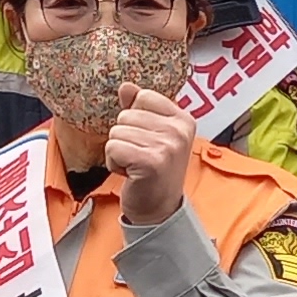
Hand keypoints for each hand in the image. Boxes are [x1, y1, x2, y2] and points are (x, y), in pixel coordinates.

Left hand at [107, 84, 196, 225]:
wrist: (159, 210)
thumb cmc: (154, 171)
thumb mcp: (153, 135)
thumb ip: (140, 108)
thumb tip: (126, 86)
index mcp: (183, 119)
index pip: (143, 97)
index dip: (135, 119)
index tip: (146, 140)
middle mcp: (179, 130)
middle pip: (125, 115)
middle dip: (124, 138)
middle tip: (140, 157)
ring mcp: (167, 146)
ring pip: (116, 132)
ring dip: (118, 152)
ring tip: (135, 166)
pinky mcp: (151, 161)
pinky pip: (113, 148)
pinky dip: (113, 163)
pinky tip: (130, 174)